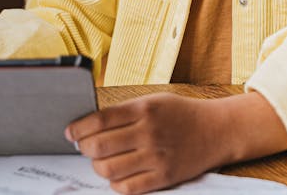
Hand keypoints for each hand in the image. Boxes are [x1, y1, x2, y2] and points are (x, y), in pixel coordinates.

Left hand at [65, 90, 286, 193]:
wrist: (216, 130)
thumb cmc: (182, 113)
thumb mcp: (155, 101)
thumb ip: (126, 111)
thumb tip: (91, 123)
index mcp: (145, 108)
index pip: (100, 120)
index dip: (79, 128)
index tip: (70, 132)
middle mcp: (149, 132)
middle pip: (99, 146)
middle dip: (84, 148)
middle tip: (84, 146)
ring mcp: (156, 156)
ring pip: (108, 169)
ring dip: (97, 166)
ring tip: (101, 161)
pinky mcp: (163, 177)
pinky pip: (126, 187)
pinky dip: (115, 183)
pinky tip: (117, 175)